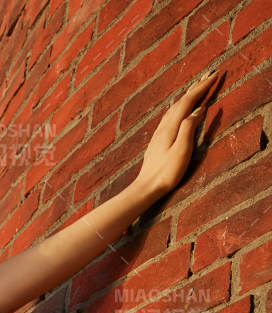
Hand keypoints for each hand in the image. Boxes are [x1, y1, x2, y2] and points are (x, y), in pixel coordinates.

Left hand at [133, 69, 224, 198]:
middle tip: (209, 75)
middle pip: (181, 101)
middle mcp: (163, 127)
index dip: (202, 87)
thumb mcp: (182, 150)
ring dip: (187, 95)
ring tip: (197, 87)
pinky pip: (170, 116)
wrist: (146, 187)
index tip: (215, 75)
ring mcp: (159, 133)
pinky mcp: (158, 140)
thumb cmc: (166, 172)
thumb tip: (198, 109)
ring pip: (174, 108)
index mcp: (171, 127)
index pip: (188, 101)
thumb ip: (189, 128)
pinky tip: (179, 109)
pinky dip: (179, 106)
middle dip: (196, 87)